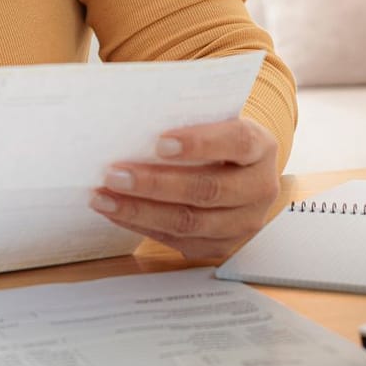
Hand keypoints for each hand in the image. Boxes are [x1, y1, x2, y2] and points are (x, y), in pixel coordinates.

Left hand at [90, 118, 281, 261]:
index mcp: (262, 146)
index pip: (237, 143)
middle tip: (114, 174)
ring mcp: (243, 222)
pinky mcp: (221, 246)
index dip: (199, 143)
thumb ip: (187, 119)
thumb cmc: (216, 138)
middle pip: (208, 189)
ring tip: (104, 197)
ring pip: (190, 222)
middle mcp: (259, 188)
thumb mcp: (214, 120)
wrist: (239, 171)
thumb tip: (133, 121)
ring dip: (140, 211)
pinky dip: (143, 226)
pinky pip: (178, 240)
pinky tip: (116, 212)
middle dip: (155, 184)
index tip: (159, 141)